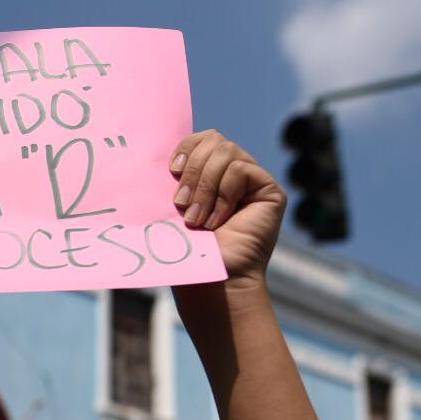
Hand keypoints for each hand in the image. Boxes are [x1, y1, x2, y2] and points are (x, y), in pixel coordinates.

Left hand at [170, 131, 285, 291]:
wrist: (212, 279)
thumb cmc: (190, 250)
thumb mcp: (174, 207)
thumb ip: (175, 178)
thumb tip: (151, 149)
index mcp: (209, 173)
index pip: (200, 139)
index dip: (186, 148)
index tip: (171, 171)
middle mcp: (233, 173)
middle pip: (214, 140)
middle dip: (193, 171)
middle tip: (181, 204)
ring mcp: (253, 180)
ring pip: (226, 152)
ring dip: (205, 187)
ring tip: (197, 219)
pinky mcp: (269, 190)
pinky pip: (241, 170)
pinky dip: (223, 195)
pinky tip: (219, 221)